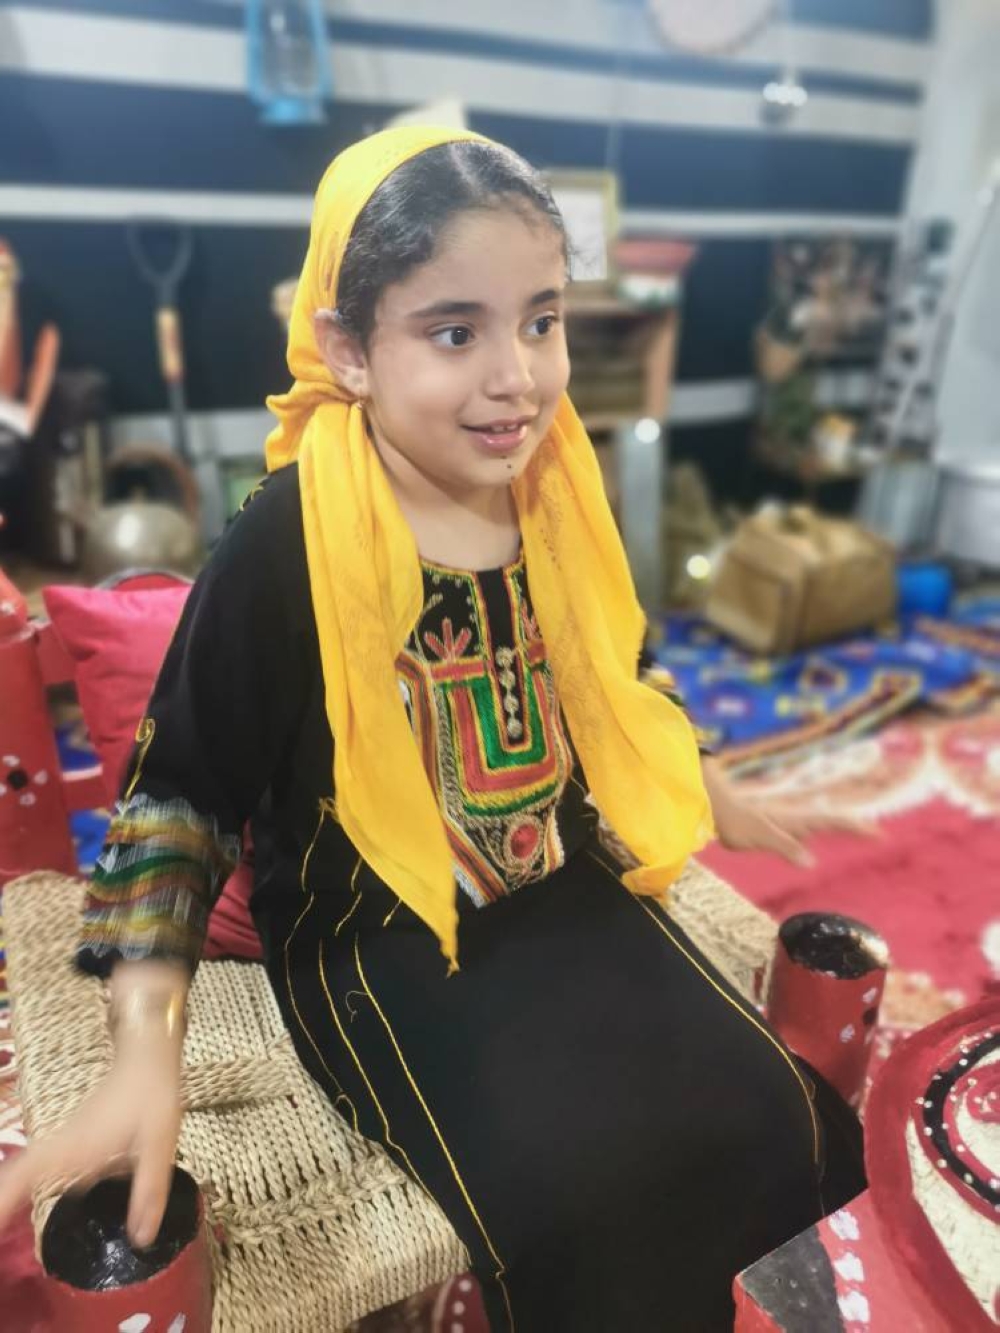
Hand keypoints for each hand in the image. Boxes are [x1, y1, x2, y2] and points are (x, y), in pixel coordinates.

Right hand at [0, 1036, 182, 1248]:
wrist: (146, 1057)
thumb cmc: (152, 1097)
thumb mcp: (158, 1145)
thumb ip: (149, 1189)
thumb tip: (140, 1239)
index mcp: (76, 1148)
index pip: (25, 1174)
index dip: (2, 1199)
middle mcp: (63, 1145)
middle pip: (18, 1174)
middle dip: (2, 1200)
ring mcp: (67, 1139)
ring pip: (29, 1169)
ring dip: (12, 1193)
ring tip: (2, 1221)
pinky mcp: (75, 1137)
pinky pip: (44, 1163)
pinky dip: (29, 1182)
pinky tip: (34, 1198)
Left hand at [703, 757, 877, 866]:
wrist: (712, 807)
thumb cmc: (734, 822)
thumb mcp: (759, 836)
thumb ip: (785, 846)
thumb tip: (811, 861)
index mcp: (795, 819)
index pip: (832, 821)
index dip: (855, 827)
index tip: (879, 833)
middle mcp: (794, 818)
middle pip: (831, 820)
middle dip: (855, 826)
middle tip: (878, 833)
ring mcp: (785, 822)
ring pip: (820, 823)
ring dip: (841, 826)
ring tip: (859, 831)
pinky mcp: (774, 828)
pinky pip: (805, 829)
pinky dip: (819, 831)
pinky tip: (816, 836)